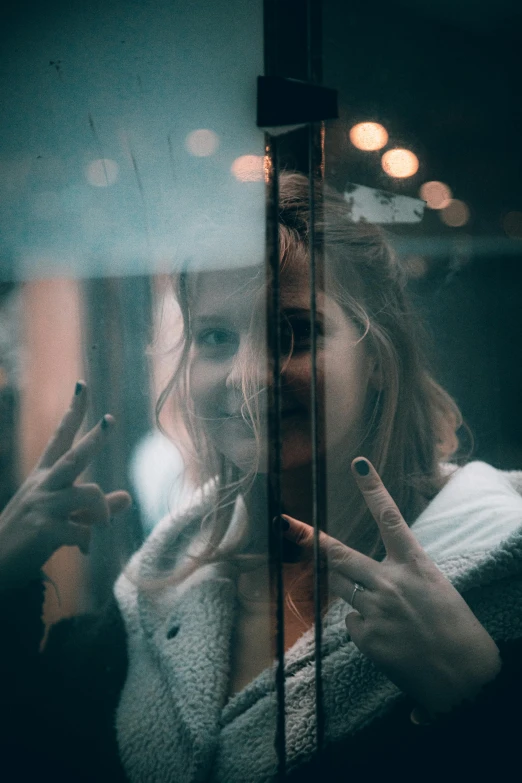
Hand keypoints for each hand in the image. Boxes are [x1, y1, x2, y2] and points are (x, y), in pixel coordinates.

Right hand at [0, 382, 130, 589]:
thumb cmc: (29, 537)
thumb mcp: (62, 516)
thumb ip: (94, 506)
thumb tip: (128, 498)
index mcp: (44, 478)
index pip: (60, 437)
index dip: (73, 413)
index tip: (83, 386)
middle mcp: (43, 486)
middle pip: (74, 456)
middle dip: (95, 438)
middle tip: (109, 419)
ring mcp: (42, 506)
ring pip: (88, 493)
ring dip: (102, 510)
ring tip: (101, 526)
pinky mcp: (44, 529)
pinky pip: (82, 530)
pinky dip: (88, 541)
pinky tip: (82, 551)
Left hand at [281, 457, 501, 715]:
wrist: (465, 678)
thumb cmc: (455, 629)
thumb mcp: (434, 588)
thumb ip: (401, 576)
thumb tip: (368, 578)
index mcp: (416, 564)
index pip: (389, 518)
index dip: (373, 489)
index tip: (358, 464)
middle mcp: (391, 582)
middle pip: (340, 556)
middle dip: (311, 541)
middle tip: (289, 525)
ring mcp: (376, 609)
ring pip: (343, 590)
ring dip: (355, 595)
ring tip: (390, 616)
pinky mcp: (366, 637)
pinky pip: (351, 623)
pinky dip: (364, 628)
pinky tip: (389, 641)